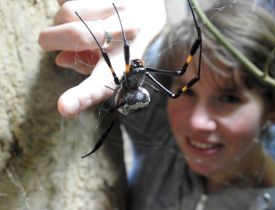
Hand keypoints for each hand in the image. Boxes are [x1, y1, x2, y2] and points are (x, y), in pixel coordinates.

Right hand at [38, 0, 165, 116]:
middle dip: (50, 39)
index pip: (102, 83)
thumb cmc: (125, 40)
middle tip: (47, 42)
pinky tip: (86, 9)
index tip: (64, 108)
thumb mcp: (111, 60)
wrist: (149, 8)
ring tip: (75, 23)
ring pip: (68, 11)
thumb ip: (84, 65)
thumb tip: (60, 60)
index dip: (82, 97)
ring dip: (61, 19)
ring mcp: (122, 9)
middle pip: (75, 36)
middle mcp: (126, 36)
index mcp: (124, 63)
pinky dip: (67, 3)